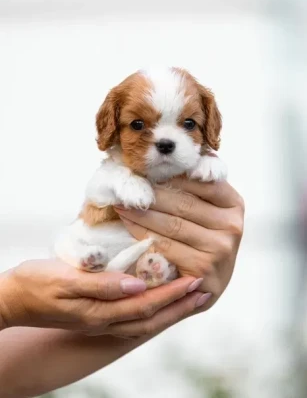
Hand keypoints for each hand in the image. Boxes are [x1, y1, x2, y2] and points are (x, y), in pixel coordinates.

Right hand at [0, 259, 206, 335]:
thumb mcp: (65, 280)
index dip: (172, 294)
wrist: (12, 299)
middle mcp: (105, 320)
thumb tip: (138, 286)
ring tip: (190, 297)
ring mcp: (101, 319)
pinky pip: (133, 315)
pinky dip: (152, 309)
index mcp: (100, 312)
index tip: (195, 280)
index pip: (146, 305)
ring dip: (170, 309)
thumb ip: (101, 284)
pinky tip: (158, 296)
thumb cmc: (36, 284)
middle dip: (179, 306)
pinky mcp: (97, 313)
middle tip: (205, 291)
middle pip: (151, 317)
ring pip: (144, 320)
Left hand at [115, 179, 243, 311]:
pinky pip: (165, 245)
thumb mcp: (208, 212)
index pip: (201, 181)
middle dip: (150, 193)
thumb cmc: (203, 242)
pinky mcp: (203, 269)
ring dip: (141, 212)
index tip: (145, 168)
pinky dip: (142, 232)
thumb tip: (166, 157)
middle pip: (183, 203)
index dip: (171, 174)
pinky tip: (128, 223)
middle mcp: (231, 225)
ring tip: (121, 202)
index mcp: (234, 204)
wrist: (207, 286)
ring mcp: (220, 249)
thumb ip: (196, 187)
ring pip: (171, 224)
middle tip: (126, 185)